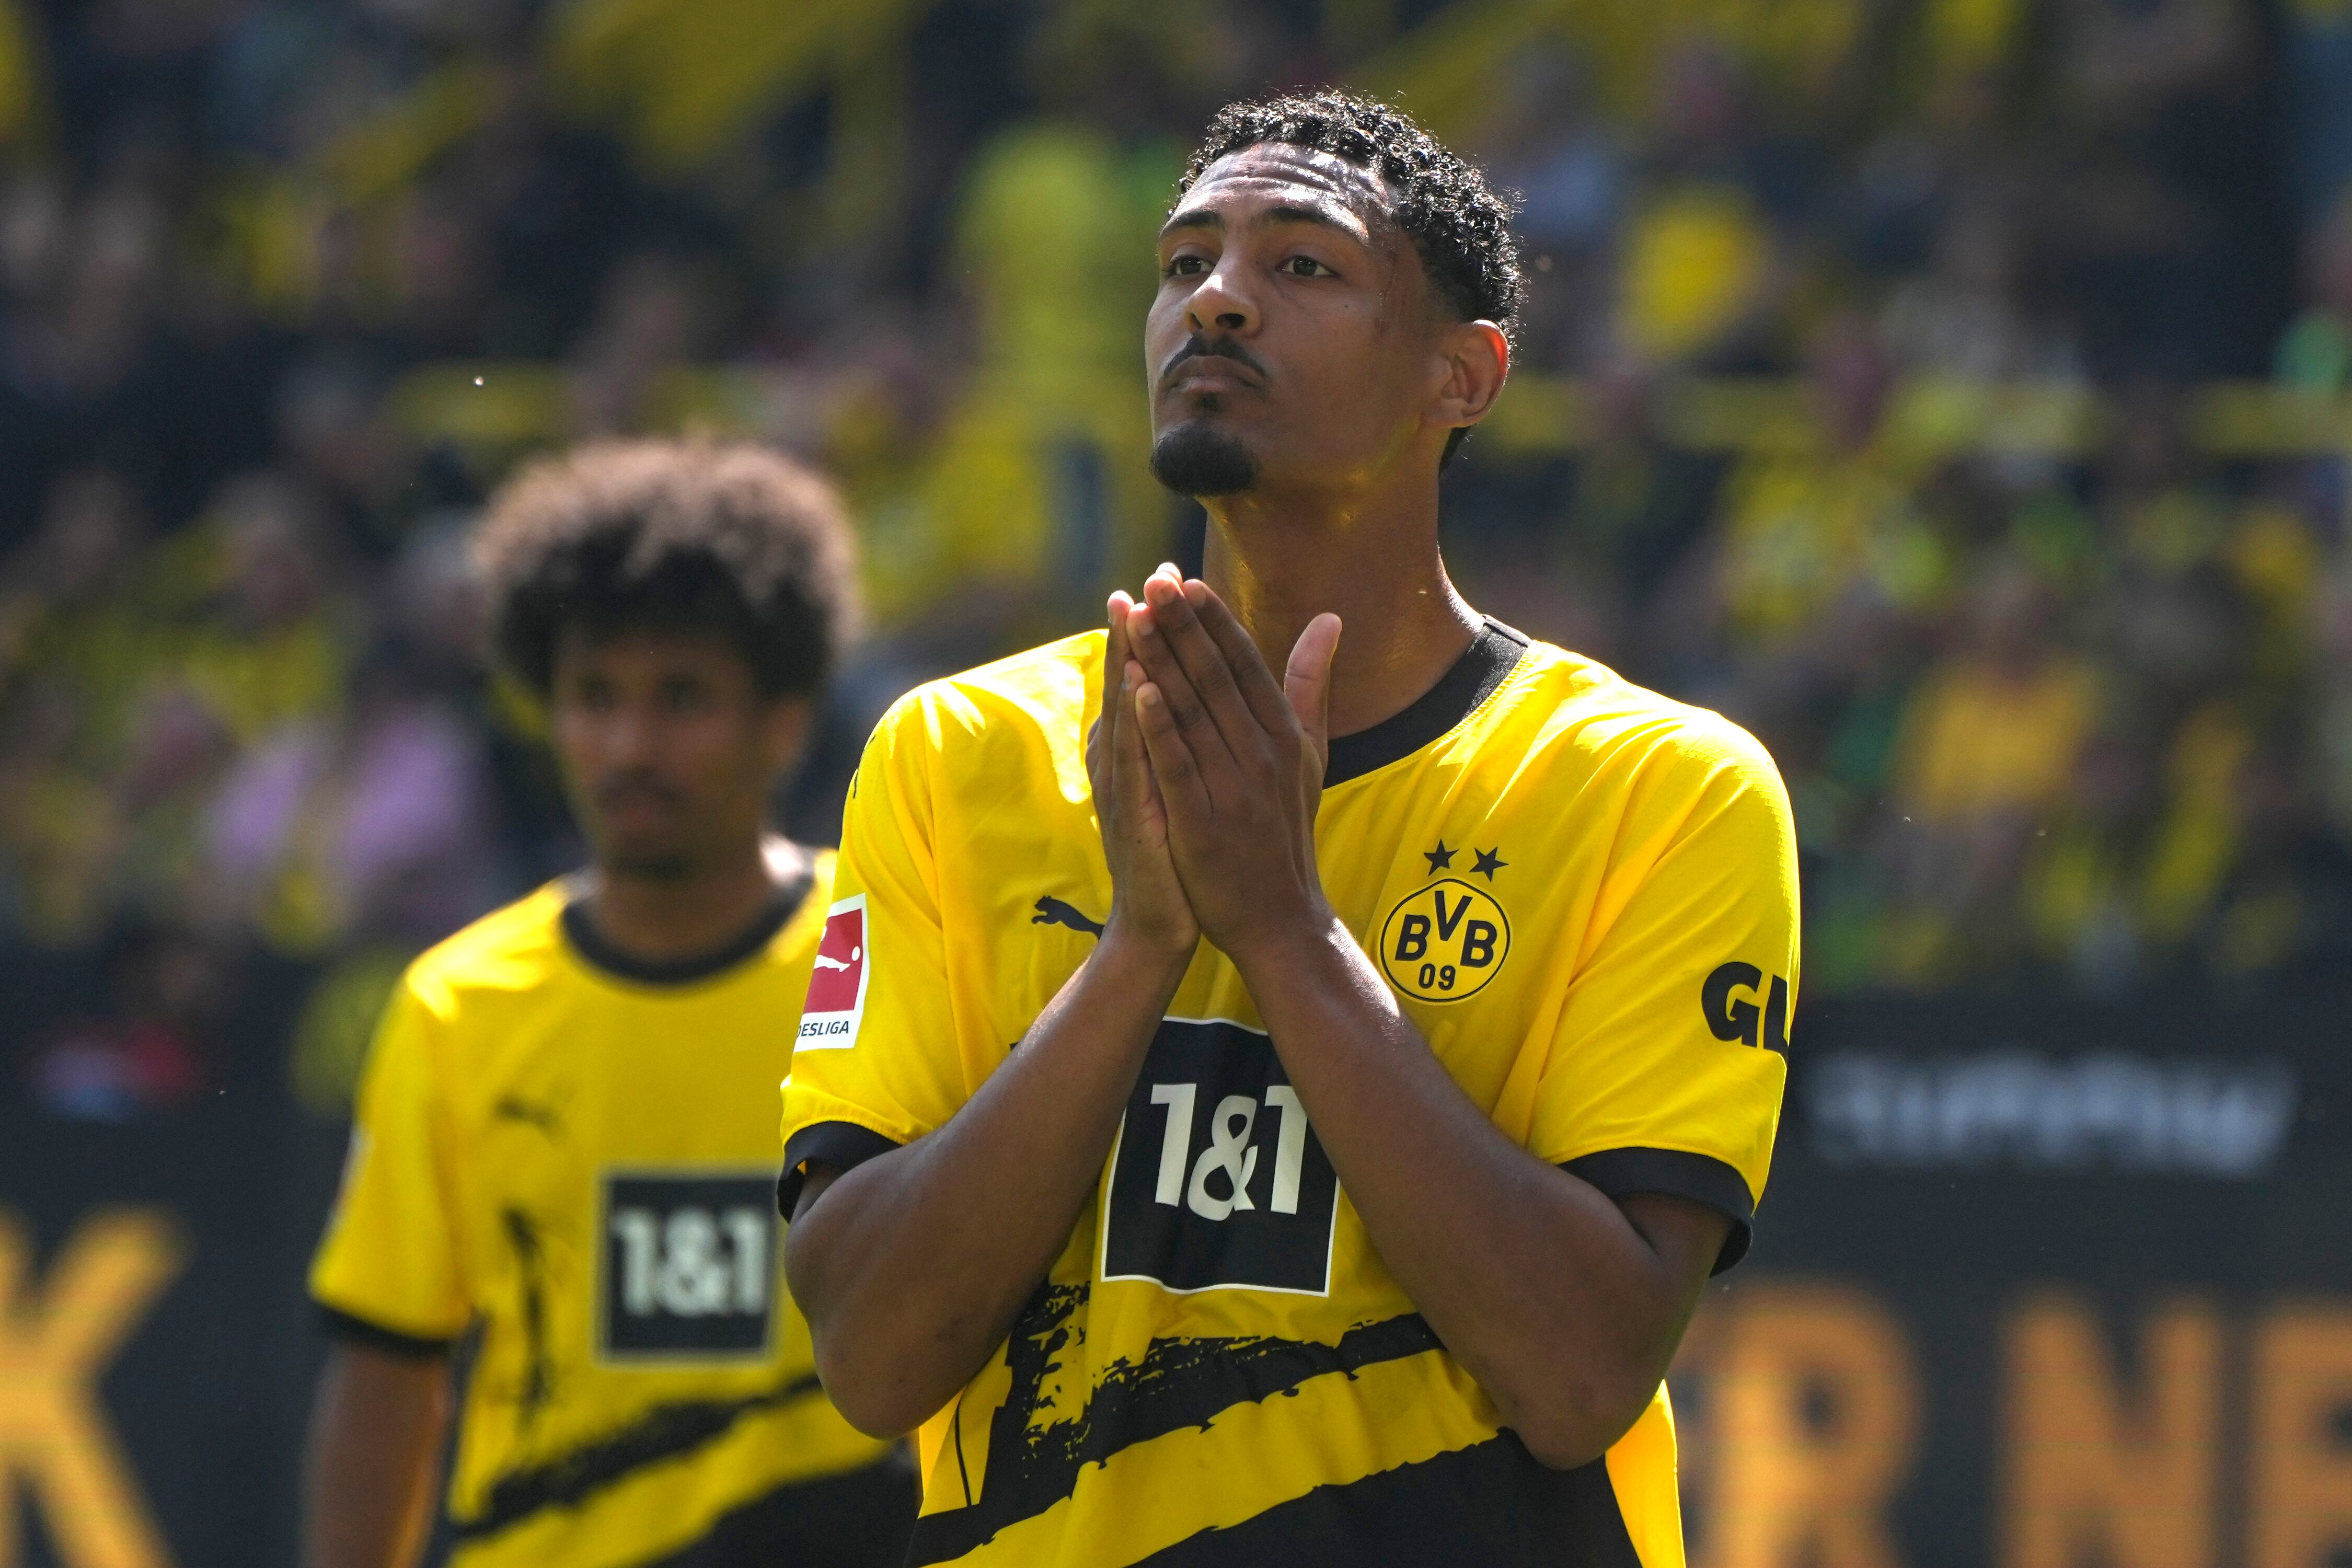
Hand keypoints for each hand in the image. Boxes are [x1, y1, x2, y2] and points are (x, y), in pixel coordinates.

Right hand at [1088, 590, 1199, 956]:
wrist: (1164, 921)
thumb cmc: (1177, 848)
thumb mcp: (1182, 779)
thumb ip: (1186, 729)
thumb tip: (1186, 685)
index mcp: (1139, 744)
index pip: (1145, 671)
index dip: (1157, 624)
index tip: (1171, 574)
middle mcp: (1124, 757)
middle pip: (1128, 679)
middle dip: (1139, 625)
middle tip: (1148, 573)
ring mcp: (1123, 786)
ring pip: (1124, 712)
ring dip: (1127, 660)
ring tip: (1132, 609)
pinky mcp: (1132, 816)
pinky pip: (1134, 763)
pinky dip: (1135, 724)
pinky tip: (1140, 689)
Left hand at [1125, 565, 1341, 956]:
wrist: (1280, 917)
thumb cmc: (1284, 830)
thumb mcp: (1308, 755)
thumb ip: (1311, 685)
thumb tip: (1329, 619)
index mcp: (1283, 734)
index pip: (1245, 664)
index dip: (1213, 621)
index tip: (1184, 580)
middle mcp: (1262, 754)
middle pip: (1216, 678)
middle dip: (1183, 627)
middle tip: (1153, 580)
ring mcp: (1234, 788)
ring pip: (1194, 714)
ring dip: (1164, 662)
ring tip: (1138, 618)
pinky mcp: (1204, 823)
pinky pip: (1180, 767)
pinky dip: (1160, 728)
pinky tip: (1138, 691)